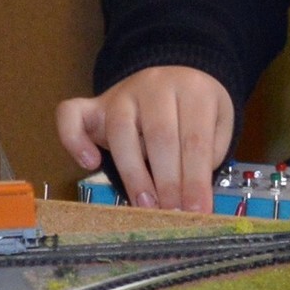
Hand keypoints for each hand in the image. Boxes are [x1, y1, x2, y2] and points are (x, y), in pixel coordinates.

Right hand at [58, 66, 235, 210]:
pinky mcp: (95, 103)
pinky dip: (74, 139)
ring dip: (133, 174)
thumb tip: (193, 199)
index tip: (197, 212)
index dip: (196, 179)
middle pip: (160, 136)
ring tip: (145, 206)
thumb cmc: (197, 111)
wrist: (176, 75)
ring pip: (120, 130)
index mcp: (193, 89)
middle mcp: (155, 86)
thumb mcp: (218, 125)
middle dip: (167, 182)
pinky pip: (71, 114)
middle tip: (172, 214)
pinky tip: (89, 163)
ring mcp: (121, 93)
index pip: (195, 139)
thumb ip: (209, 155)